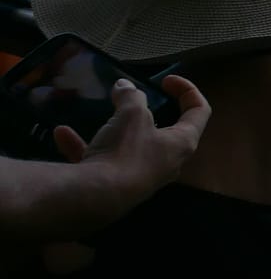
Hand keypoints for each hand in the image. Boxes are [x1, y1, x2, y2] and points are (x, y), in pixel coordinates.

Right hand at [54, 76, 210, 214]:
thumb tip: (125, 86)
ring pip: (128, 146)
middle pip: (164, 132)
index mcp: (182, 143)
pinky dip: (84, 147)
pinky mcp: (114, 188)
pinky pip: (101, 162)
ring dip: (109, 129)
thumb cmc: (125, 152)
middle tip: (132, 101)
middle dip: (146, 114)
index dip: (188, 91)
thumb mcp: (131, 114)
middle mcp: (166, 163)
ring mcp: (140, 178)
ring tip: (96, 114)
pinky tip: (62, 135)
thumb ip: (131, 96)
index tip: (165, 79)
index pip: (199, 112)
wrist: (94, 199)